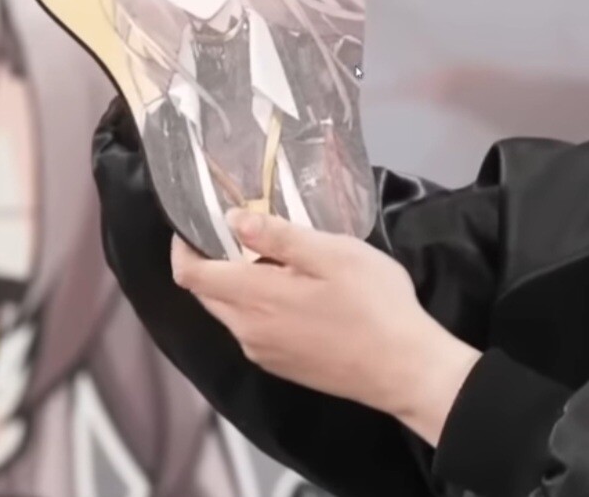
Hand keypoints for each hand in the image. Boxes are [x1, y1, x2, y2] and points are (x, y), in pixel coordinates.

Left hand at [171, 210, 480, 442]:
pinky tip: (302, 299)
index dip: (183, 248)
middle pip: (208, 294)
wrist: (404, 369)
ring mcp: (264, 354)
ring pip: (233, 313)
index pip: (191, 275)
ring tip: (285, 265)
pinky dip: (262, 308)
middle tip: (251, 236)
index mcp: (253, 299)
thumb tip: (231, 220)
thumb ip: (278, 237)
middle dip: (215, 263)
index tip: (195, 225)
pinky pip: (255, 332)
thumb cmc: (373, 304)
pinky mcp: (283, 367)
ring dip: (242, 286)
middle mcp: (247, 332)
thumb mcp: (333, 255)